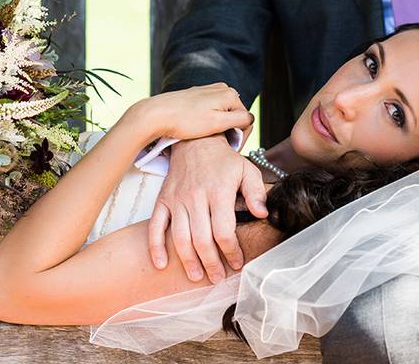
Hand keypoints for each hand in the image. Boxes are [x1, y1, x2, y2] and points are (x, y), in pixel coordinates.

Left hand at [135, 82, 253, 141]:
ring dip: (219, 127)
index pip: (247, 120)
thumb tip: (250, 119)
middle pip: (235, 115)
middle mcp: (221, 88)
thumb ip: (239, 119)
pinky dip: (208, 121)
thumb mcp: (217, 123)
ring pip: (223, 113)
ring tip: (207, 138)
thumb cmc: (185, 121)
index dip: (240, 137)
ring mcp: (208, 90)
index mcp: (230, 94)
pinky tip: (198, 129)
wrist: (156, 114)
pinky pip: (211, 110)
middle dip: (230, 131)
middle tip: (217, 145)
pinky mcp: (197, 95)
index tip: (229, 149)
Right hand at [148, 134, 267, 283]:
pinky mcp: (163, 200)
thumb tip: (263, 214)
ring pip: (179, 237)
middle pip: (201, 239)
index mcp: (218, 191)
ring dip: (187, 261)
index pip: (224, 230)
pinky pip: (155, 226)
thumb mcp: (247, 170)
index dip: (230, 251)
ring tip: (196, 276)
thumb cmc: (223, 160)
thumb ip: (256, 192)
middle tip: (217, 278)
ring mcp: (177, 200)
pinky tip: (161, 264)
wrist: (194, 140)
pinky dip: (155, 247)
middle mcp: (196, 197)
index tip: (237, 263)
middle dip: (210, 263)